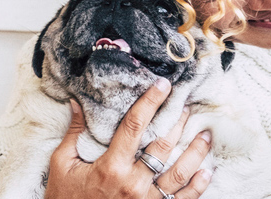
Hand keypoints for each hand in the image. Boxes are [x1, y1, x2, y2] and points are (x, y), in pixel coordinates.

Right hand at [45, 78, 214, 198]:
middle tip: (186, 106)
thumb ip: (74, 134)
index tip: (162, 85)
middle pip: (163, 146)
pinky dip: (197, 186)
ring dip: (196, 153)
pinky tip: (207, 171)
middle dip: (177, 123)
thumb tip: (77, 104)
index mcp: (111, 167)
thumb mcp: (63, 166)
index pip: (135, 126)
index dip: (150, 102)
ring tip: (205, 135)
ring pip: (180, 173)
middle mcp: (133, 183)